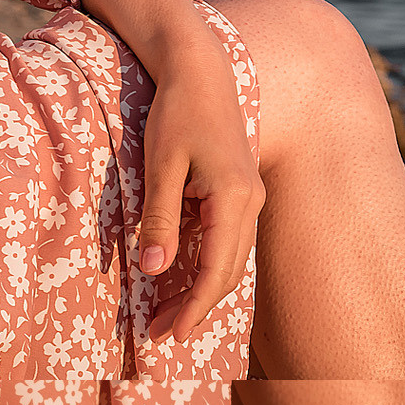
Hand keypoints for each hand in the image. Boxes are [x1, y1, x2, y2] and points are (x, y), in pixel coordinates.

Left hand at [137, 28, 266, 341]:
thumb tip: (154, 270)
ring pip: (231, 256)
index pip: (218, 269)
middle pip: (229, 270)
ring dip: (202, 287)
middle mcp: (250, 201)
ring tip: (165, 312)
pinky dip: (206, 263)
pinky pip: (227, 238)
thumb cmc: (177, 111)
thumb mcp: (161, 165)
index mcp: (234, 197)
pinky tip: (180, 273)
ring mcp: (249, 194)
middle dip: (196, 306)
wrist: (200, 68)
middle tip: (159, 334)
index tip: (171, 335)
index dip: (196, 307)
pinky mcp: (239, 188)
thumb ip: (160, 218)